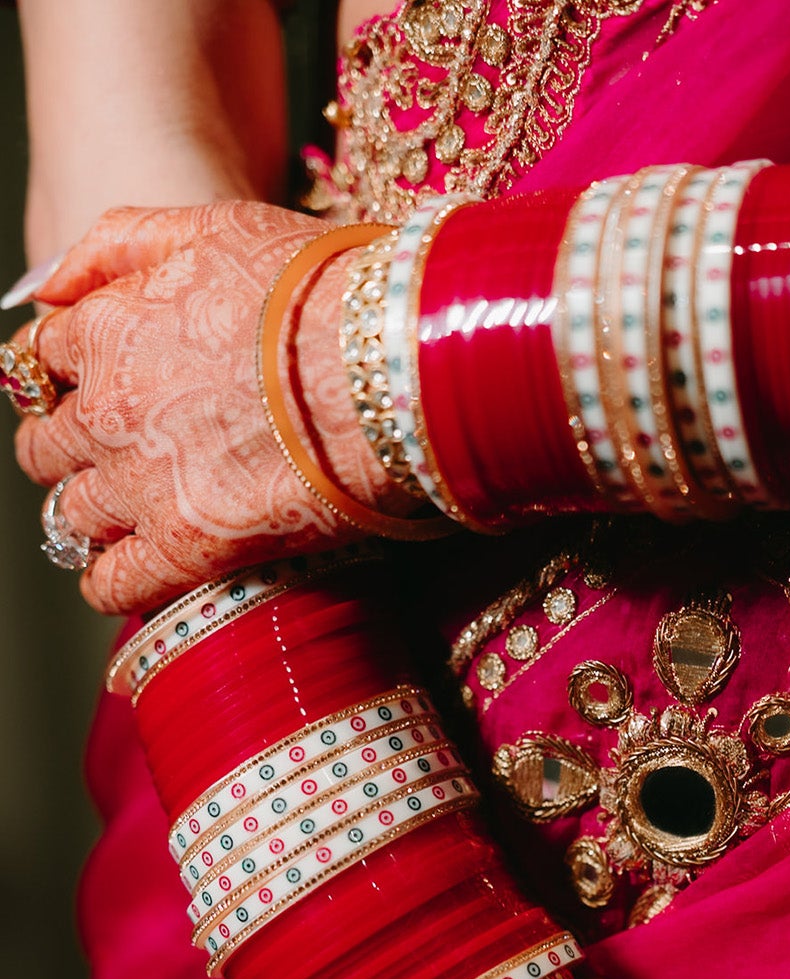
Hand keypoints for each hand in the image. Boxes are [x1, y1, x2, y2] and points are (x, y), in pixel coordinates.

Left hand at [14, 203, 388, 612]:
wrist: (389, 368)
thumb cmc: (320, 290)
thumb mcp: (212, 227)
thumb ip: (119, 244)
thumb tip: (50, 284)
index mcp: (106, 327)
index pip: (45, 358)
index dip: (71, 373)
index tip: (96, 384)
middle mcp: (108, 410)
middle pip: (48, 442)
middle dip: (70, 446)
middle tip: (111, 452)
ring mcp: (142, 485)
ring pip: (71, 514)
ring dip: (90, 513)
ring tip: (124, 515)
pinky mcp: (186, 549)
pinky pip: (112, 584)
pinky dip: (108, 583)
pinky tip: (125, 575)